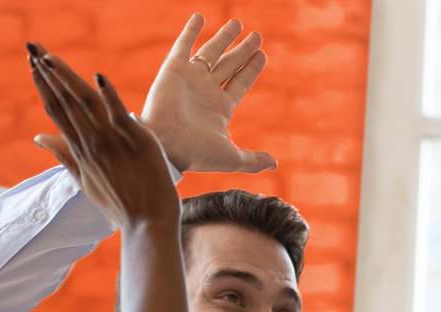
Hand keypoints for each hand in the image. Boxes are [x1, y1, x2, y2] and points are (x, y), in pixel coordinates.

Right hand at [29, 46, 179, 228]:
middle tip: (32, 47)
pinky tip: (98, 78)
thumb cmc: (119, 203)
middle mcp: (91, 143)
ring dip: (67, 77)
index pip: (56, 110)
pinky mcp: (136, 141)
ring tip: (50, 56)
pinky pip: (119, 114)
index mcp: (79, 150)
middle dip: (47, 73)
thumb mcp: (84, 181)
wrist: (148, 222)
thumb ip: (63, 155)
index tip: (32, 63)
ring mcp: (112, 141)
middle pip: (65, 101)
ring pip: (85, 103)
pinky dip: (109, 96)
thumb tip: (38, 138)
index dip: (43, 85)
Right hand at [141, 15, 275, 173]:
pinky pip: (183, 46)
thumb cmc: (196, 153)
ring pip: (211, 52)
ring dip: (224, 37)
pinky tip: (199, 17)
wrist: (165, 145)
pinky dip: (190, 31)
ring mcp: (190, 79)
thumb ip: (252, 159)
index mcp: (220, 107)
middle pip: (229, 65)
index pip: (240, 82)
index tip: (262, 54)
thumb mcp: (230, 157)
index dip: (251, 68)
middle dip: (242, 50)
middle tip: (256, 37)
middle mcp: (206, 90)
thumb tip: (274, 165)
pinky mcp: (174, 70)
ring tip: (237, 23)